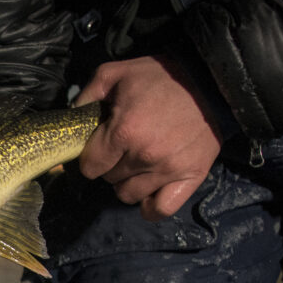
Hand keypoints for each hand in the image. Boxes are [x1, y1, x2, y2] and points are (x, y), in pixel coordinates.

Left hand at [75, 53, 223, 221]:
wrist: (210, 80)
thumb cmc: (161, 76)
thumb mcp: (117, 73)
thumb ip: (89, 94)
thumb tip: (72, 116)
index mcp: (123, 131)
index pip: (90, 166)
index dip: (91, 157)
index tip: (100, 147)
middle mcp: (144, 156)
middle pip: (109, 179)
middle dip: (111, 165)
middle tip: (124, 148)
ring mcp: (168, 170)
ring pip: (129, 195)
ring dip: (129, 183)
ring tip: (139, 164)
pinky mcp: (190, 177)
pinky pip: (161, 209)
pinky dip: (151, 206)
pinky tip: (150, 191)